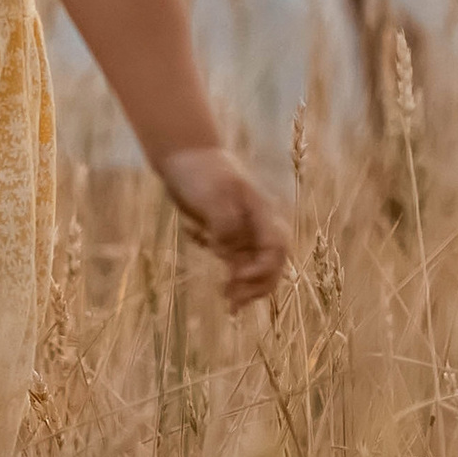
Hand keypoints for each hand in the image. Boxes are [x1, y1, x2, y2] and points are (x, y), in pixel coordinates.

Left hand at [157, 145, 288, 308]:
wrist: (181, 154)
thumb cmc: (200, 171)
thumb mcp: (212, 194)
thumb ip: (224, 225)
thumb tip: (228, 254)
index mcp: (261, 213)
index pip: (275, 249)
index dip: (264, 270)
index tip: (239, 278)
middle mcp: (255, 225)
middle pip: (270, 264)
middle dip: (257, 286)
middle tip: (233, 302)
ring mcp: (241, 230)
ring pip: (251, 266)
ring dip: (242, 284)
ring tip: (227, 301)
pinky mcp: (224, 233)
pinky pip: (230, 258)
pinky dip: (222, 263)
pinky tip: (193, 236)